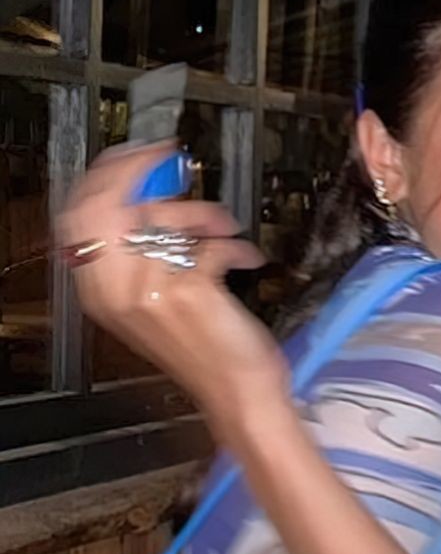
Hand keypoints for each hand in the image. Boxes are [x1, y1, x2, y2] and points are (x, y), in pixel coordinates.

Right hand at [57, 141, 278, 428]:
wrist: (238, 396)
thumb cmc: (207, 352)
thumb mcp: (157, 300)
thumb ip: (146, 255)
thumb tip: (154, 201)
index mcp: (99, 291)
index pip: (80, 216)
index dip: (106, 177)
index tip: (135, 157)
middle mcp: (115, 290)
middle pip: (110, 206)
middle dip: (144, 176)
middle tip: (172, 164)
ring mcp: (149, 291)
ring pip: (163, 220)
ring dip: (203, 215)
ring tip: (226, 227)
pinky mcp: (188, 291)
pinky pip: (206, 244)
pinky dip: (234, 245)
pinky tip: (247, 256)